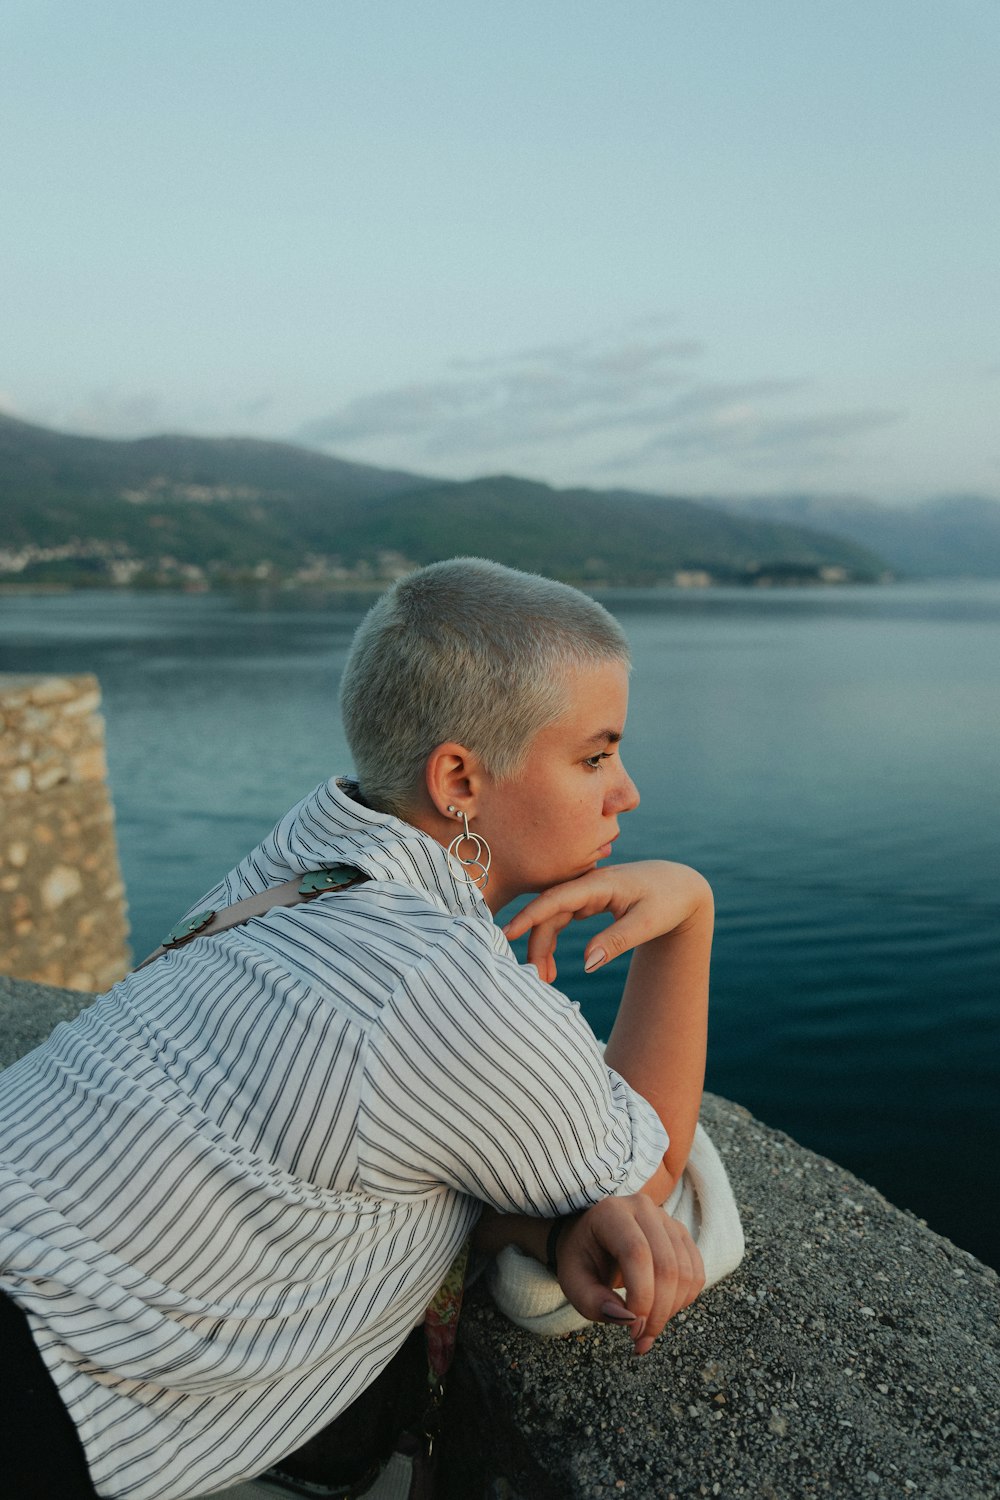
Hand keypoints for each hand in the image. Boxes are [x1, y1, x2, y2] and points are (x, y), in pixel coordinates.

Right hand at [502, 861, 712, 983]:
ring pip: (553, 918)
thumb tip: (587, 964)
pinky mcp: (588, 901)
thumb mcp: (647, 924)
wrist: (682, 887)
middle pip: (549, 913)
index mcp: (599, 884)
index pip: (555, 899)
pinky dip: (553, 941)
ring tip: (544, 979)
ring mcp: (586, 892)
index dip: (529, 916)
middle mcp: (587, 884)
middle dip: (537, 944)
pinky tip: (550, 964)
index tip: (508, 934)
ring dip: (543, 946)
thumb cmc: (668, 901)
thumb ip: (616, 942)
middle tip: (536, 978)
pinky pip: (561, 919)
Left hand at [555, 1194, 704, 1353]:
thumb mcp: (572, 1281)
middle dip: (658, 1312)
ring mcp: (666, 1219)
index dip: (641, 1297)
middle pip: (666, 1266)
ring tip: (648, 1328)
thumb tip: (628, 1319)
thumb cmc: (581, 1258)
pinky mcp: (681, 1234)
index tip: (632, 1330)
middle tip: (640, 1339)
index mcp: (612, 1213)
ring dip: (671, 1311)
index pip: (637, 1254)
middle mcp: (644, 1209)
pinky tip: (662, 1310)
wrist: (591, 1236)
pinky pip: (696, 1273)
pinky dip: (684, 1301)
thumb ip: (593, 1302)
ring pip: (686, 1273)